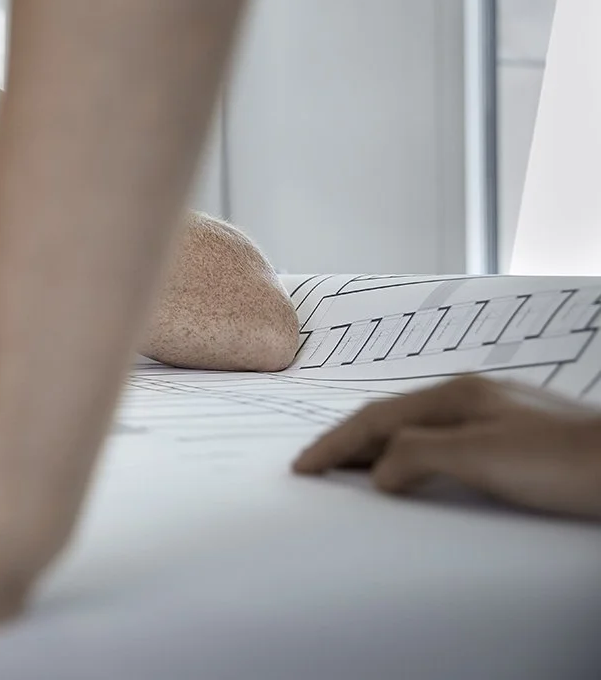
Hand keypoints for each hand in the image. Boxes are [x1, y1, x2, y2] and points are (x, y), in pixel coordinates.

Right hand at [293, 374, 600, 519]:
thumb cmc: (569, 462)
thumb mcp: (480, 457)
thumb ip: (418, 455)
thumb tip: (378, 470)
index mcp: (456, 396)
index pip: (375, 417)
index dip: (334, 443)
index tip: (302, 466)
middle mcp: (473, 400)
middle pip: (393, 419)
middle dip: (350, 442)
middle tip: (316, 467)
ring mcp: (496, 418)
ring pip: (419, 432)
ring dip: (381, 452)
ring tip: (354, 474)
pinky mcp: (517, 444)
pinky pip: (445, 447)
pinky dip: (414, 460)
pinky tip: (419, 477)